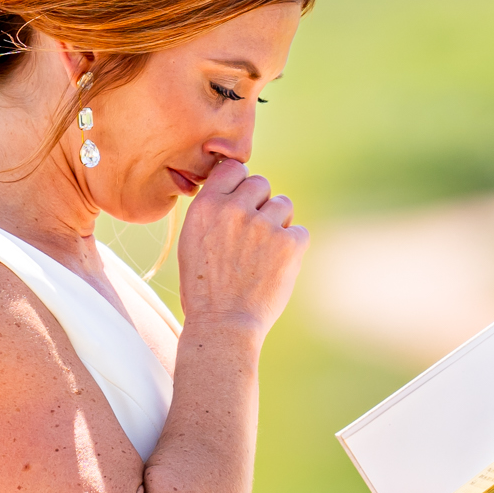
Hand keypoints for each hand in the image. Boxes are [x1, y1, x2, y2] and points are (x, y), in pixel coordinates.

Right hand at [176, 160, 305, 336]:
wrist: (223, 324)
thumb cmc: (204, 287)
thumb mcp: (193, 241)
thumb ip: (214, 210)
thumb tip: (238, 189)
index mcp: (206, 205)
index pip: (233, 168)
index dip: (240, 184)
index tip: (241, 202)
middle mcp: (235, 209)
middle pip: (261, 183)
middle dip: (260, 204)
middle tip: (252, 236)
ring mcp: (264, 225)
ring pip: (283, 204)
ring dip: (278, 223)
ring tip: (263, 254)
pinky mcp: (290, 243)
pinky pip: (300, 231)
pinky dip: (293, 247)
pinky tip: (276, 266)